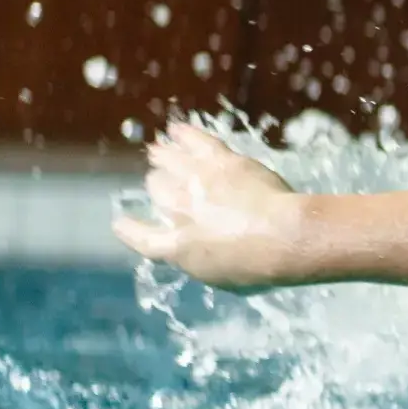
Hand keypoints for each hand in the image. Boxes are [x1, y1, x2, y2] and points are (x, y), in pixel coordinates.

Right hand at [112, 122, 308, 291]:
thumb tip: (198, 253)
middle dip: (159, 185)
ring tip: (157, 150)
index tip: (122, 223)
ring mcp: (198, 182)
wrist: (285, 236)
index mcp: (177, 247)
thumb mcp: (224, 278)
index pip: (143, 238)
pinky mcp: (221, 161)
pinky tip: (176, 130)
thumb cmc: (261, 267)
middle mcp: (179, 210)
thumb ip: (203, 262)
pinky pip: (195, 142)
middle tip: (160, 180)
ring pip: (169, 161)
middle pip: (157, 189)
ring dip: (163, 156)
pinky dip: (184, 135)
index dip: (130, 230)